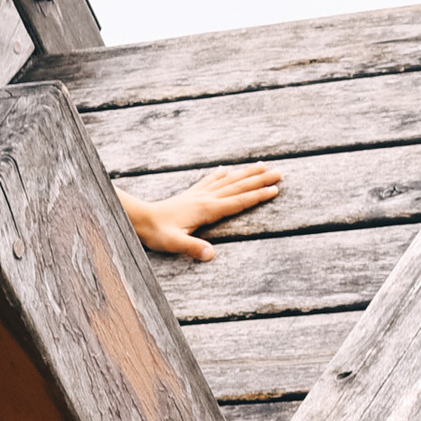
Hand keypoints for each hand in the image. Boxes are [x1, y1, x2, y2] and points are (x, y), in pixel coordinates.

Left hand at [122, 161, 283, 262]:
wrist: (140, 219)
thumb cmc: (158, 233)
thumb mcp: (175, 243)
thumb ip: (193, 248)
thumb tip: (211, 255)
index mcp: (207, 209)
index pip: (238, 201)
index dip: (258, 196)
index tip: (275, 189)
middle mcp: (206, 198)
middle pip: (238, 186)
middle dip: (260, 180)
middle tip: (280, 173)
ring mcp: (199, 194)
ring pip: (228, 180)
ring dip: (246, 174)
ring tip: (261, 166)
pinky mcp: (190, 194)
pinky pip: (210, 181)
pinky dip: (220, 175)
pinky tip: (225, 170)